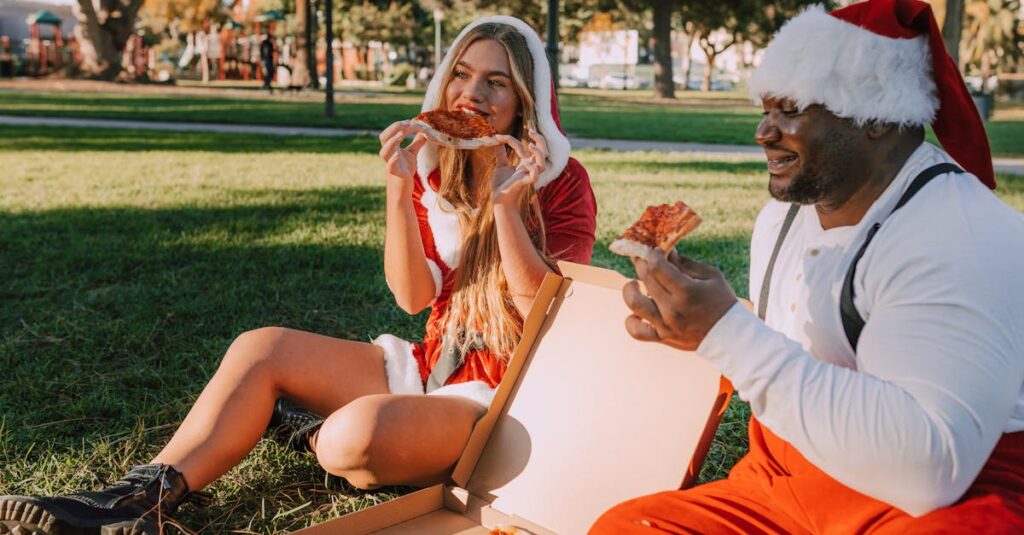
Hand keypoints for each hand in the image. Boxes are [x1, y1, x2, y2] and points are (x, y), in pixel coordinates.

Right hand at [378, 120, 426, 186]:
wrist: (403, 187)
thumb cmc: (405, 169)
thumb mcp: (412, 153)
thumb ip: (416, 142)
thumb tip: (424, 131)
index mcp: (391, 148)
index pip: (389, 132)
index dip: (397, 125)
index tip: (410, 121)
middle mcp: (389, 154)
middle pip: (384, 138)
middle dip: (394, 129)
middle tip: (407, 125)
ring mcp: (390, 163)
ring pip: (384, 152)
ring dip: (391, 142)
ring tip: (401, 135)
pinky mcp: (395, 173)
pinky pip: (390, 166)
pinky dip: (392, 160)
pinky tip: (398, 155)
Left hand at [491, 129, 547, 206]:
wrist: (499, 200)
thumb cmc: (502, 186)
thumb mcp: (501, 166)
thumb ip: (501, 154)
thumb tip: (497, 142)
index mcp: (524, 164)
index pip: (522, 148)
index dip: (511, 140)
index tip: (498, 137)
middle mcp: (529, 168)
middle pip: (543, 152)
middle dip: (539, 140)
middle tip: (530, 131)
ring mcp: (529, 175)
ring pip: (542, 163)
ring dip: (539, 153)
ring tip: (530, 145)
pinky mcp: (526, 183)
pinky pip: (535, 175)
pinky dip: (533, 168)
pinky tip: (526, 164)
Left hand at [622, 248, 737, 350]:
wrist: (730, 336)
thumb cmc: (721, 301)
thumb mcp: (710, 275)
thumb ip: (684, 263)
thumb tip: (664, 249)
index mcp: (687, 291)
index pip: (657, 267)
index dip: (652, 254)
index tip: (655, 251)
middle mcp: (673, 309)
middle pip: (646, 279)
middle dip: (641, 264)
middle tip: (642, 258)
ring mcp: (666, 325)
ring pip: (634, 304)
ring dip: (630, 289)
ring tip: (634, 284)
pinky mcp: (662, 338)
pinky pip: (636, 331)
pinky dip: (631, 321)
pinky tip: (636, 312)